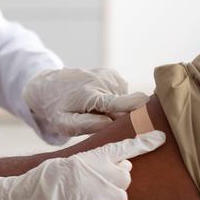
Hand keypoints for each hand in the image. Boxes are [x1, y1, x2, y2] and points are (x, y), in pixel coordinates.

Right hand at [0, 131, 166, 199]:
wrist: (21, 199)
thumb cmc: (45, 180)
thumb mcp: (70, 162)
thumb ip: (97, 162)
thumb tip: (126, 167)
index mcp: (89, 156)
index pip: (122, 148)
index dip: (144, 142)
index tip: (163, 138)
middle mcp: (95, 173)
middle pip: (126, 178)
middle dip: (116, 183)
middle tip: (96, 187)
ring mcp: (94, 195)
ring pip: (122, 198)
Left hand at [23, 68, 149, 136]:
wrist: (47, 85)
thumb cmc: (55, 109)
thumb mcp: (64, 123)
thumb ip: (87, 125)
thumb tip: (110, 124)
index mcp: (92, 95)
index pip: (123, 103)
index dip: (140, 111)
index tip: (153, 118)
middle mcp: (103, 81)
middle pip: (127, 107)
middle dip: (121, 118)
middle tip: (101, 123)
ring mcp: (109, 75)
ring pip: (126, 101)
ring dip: (116, 109)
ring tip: (95, 111)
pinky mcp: (112, 74)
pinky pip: (122, 93)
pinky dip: (115, 100)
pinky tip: (98, 102)